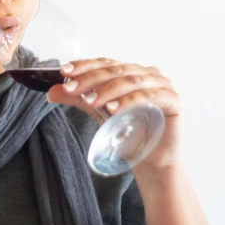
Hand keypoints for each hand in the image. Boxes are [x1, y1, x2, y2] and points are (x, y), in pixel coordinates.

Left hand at [46, 58, 181, 171]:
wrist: (150, 162)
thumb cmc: (128, 134)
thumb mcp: (99, 112)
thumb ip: (79, 98)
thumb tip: (51, 92)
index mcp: (131, 71)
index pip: (105, 63)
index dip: (84, 65)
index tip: (64, 71)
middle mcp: (147, 73)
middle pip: (115, 70)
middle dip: (90, 79)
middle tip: (70, 88)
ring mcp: (163, 84)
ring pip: (130, 81)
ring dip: (107, 90)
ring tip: (89, 100)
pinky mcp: (173, 100)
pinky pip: (148, 97)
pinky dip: (128, 101)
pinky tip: (112, 110)